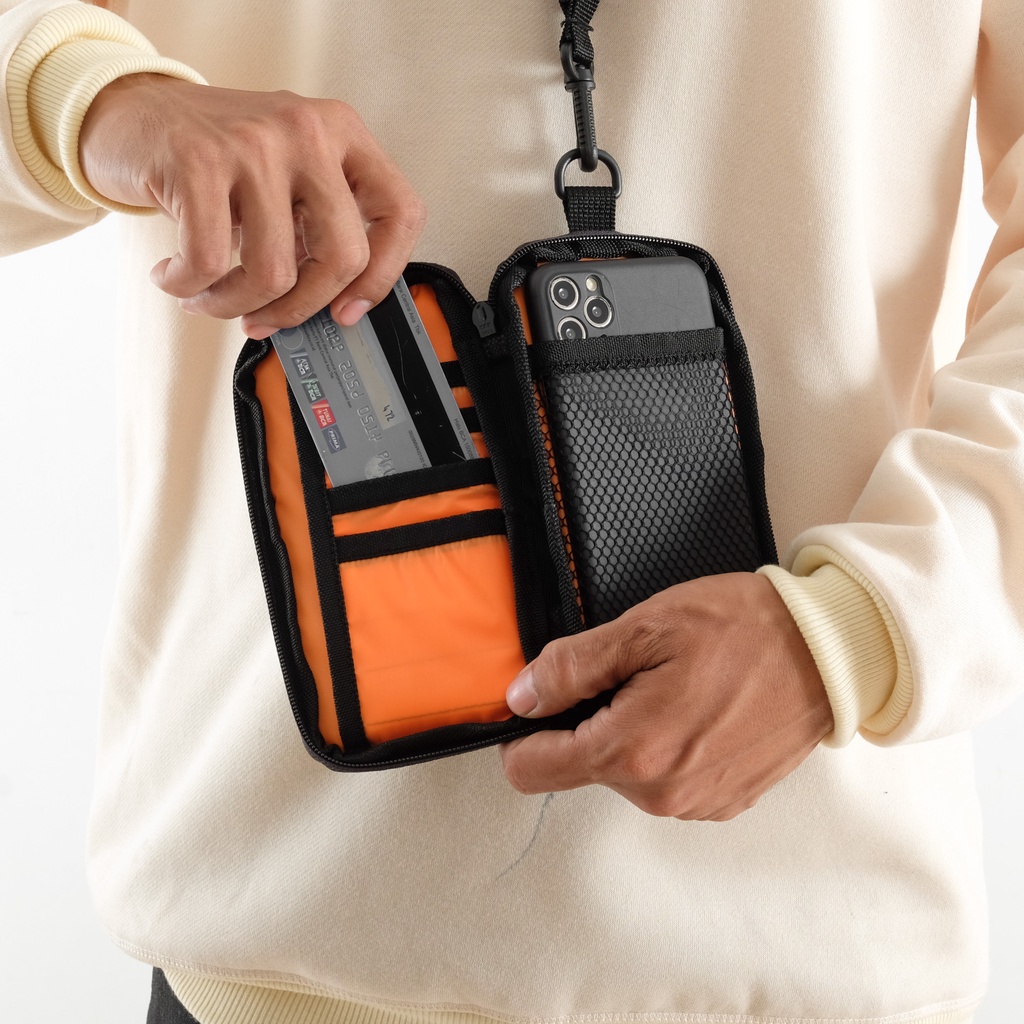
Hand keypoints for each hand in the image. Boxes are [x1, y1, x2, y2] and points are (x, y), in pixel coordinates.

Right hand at [79, 74, 425, 336]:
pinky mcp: (198, 159)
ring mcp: (255, 142)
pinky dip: (189, 287)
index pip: (401, 213)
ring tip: (208, 297)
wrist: (132, 112)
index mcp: (344, 133)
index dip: (383, 275)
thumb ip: (318, 227)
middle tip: (266, 318)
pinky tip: (174, 277)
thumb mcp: (288, 177)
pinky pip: (211, 263)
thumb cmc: (217, 159)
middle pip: (341, 258)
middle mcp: (308, 131)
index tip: (349, 310)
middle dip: (300, 308)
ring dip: (234, 305)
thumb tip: (334, 310)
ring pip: (274, 273)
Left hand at [500, 573, 832, 819]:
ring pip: (625, 775)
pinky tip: (697, 708)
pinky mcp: (725, 801)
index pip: (533, 771)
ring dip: (630, 736)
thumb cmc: (743, 630)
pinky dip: (668, 749)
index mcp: (632, 752)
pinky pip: (667, 781)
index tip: (539, 702)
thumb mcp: (643, 629)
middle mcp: (661, 793)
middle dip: (588, 723)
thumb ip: (571, 667)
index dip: (524, 734)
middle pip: (581, 768)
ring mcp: (697, 803)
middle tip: (629, 673)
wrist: (832, 651)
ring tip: (671, 686)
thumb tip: (521, 697)